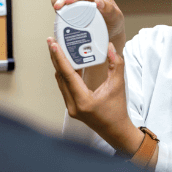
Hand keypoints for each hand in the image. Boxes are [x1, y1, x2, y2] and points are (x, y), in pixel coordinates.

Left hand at [48, 39, 143, 155]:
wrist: (115, 130)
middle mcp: (73, 105)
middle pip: (60, 76)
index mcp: (83, 100)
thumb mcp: (118, 85)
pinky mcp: (71, 106)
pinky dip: (65, 73)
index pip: (68, 75)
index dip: (60, 58)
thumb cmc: (117, 110)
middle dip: (56, 57)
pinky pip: (64, 86)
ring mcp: (70, 107)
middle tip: (52, 41)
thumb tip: (110, 47)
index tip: (54, 45)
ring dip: (59, 65)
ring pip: (60, 81)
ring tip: (58, 48)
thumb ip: (116, 64)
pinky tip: (68, 63)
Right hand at [50, 0, 124, 46]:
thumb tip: (98, 1)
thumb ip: (108, 8)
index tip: (70, 2)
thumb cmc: (112, 21)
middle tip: (59, 7)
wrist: (108, 32)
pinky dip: (54, 2)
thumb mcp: (115, 16)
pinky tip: (55, 10)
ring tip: (56, 8)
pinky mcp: (68, 5)